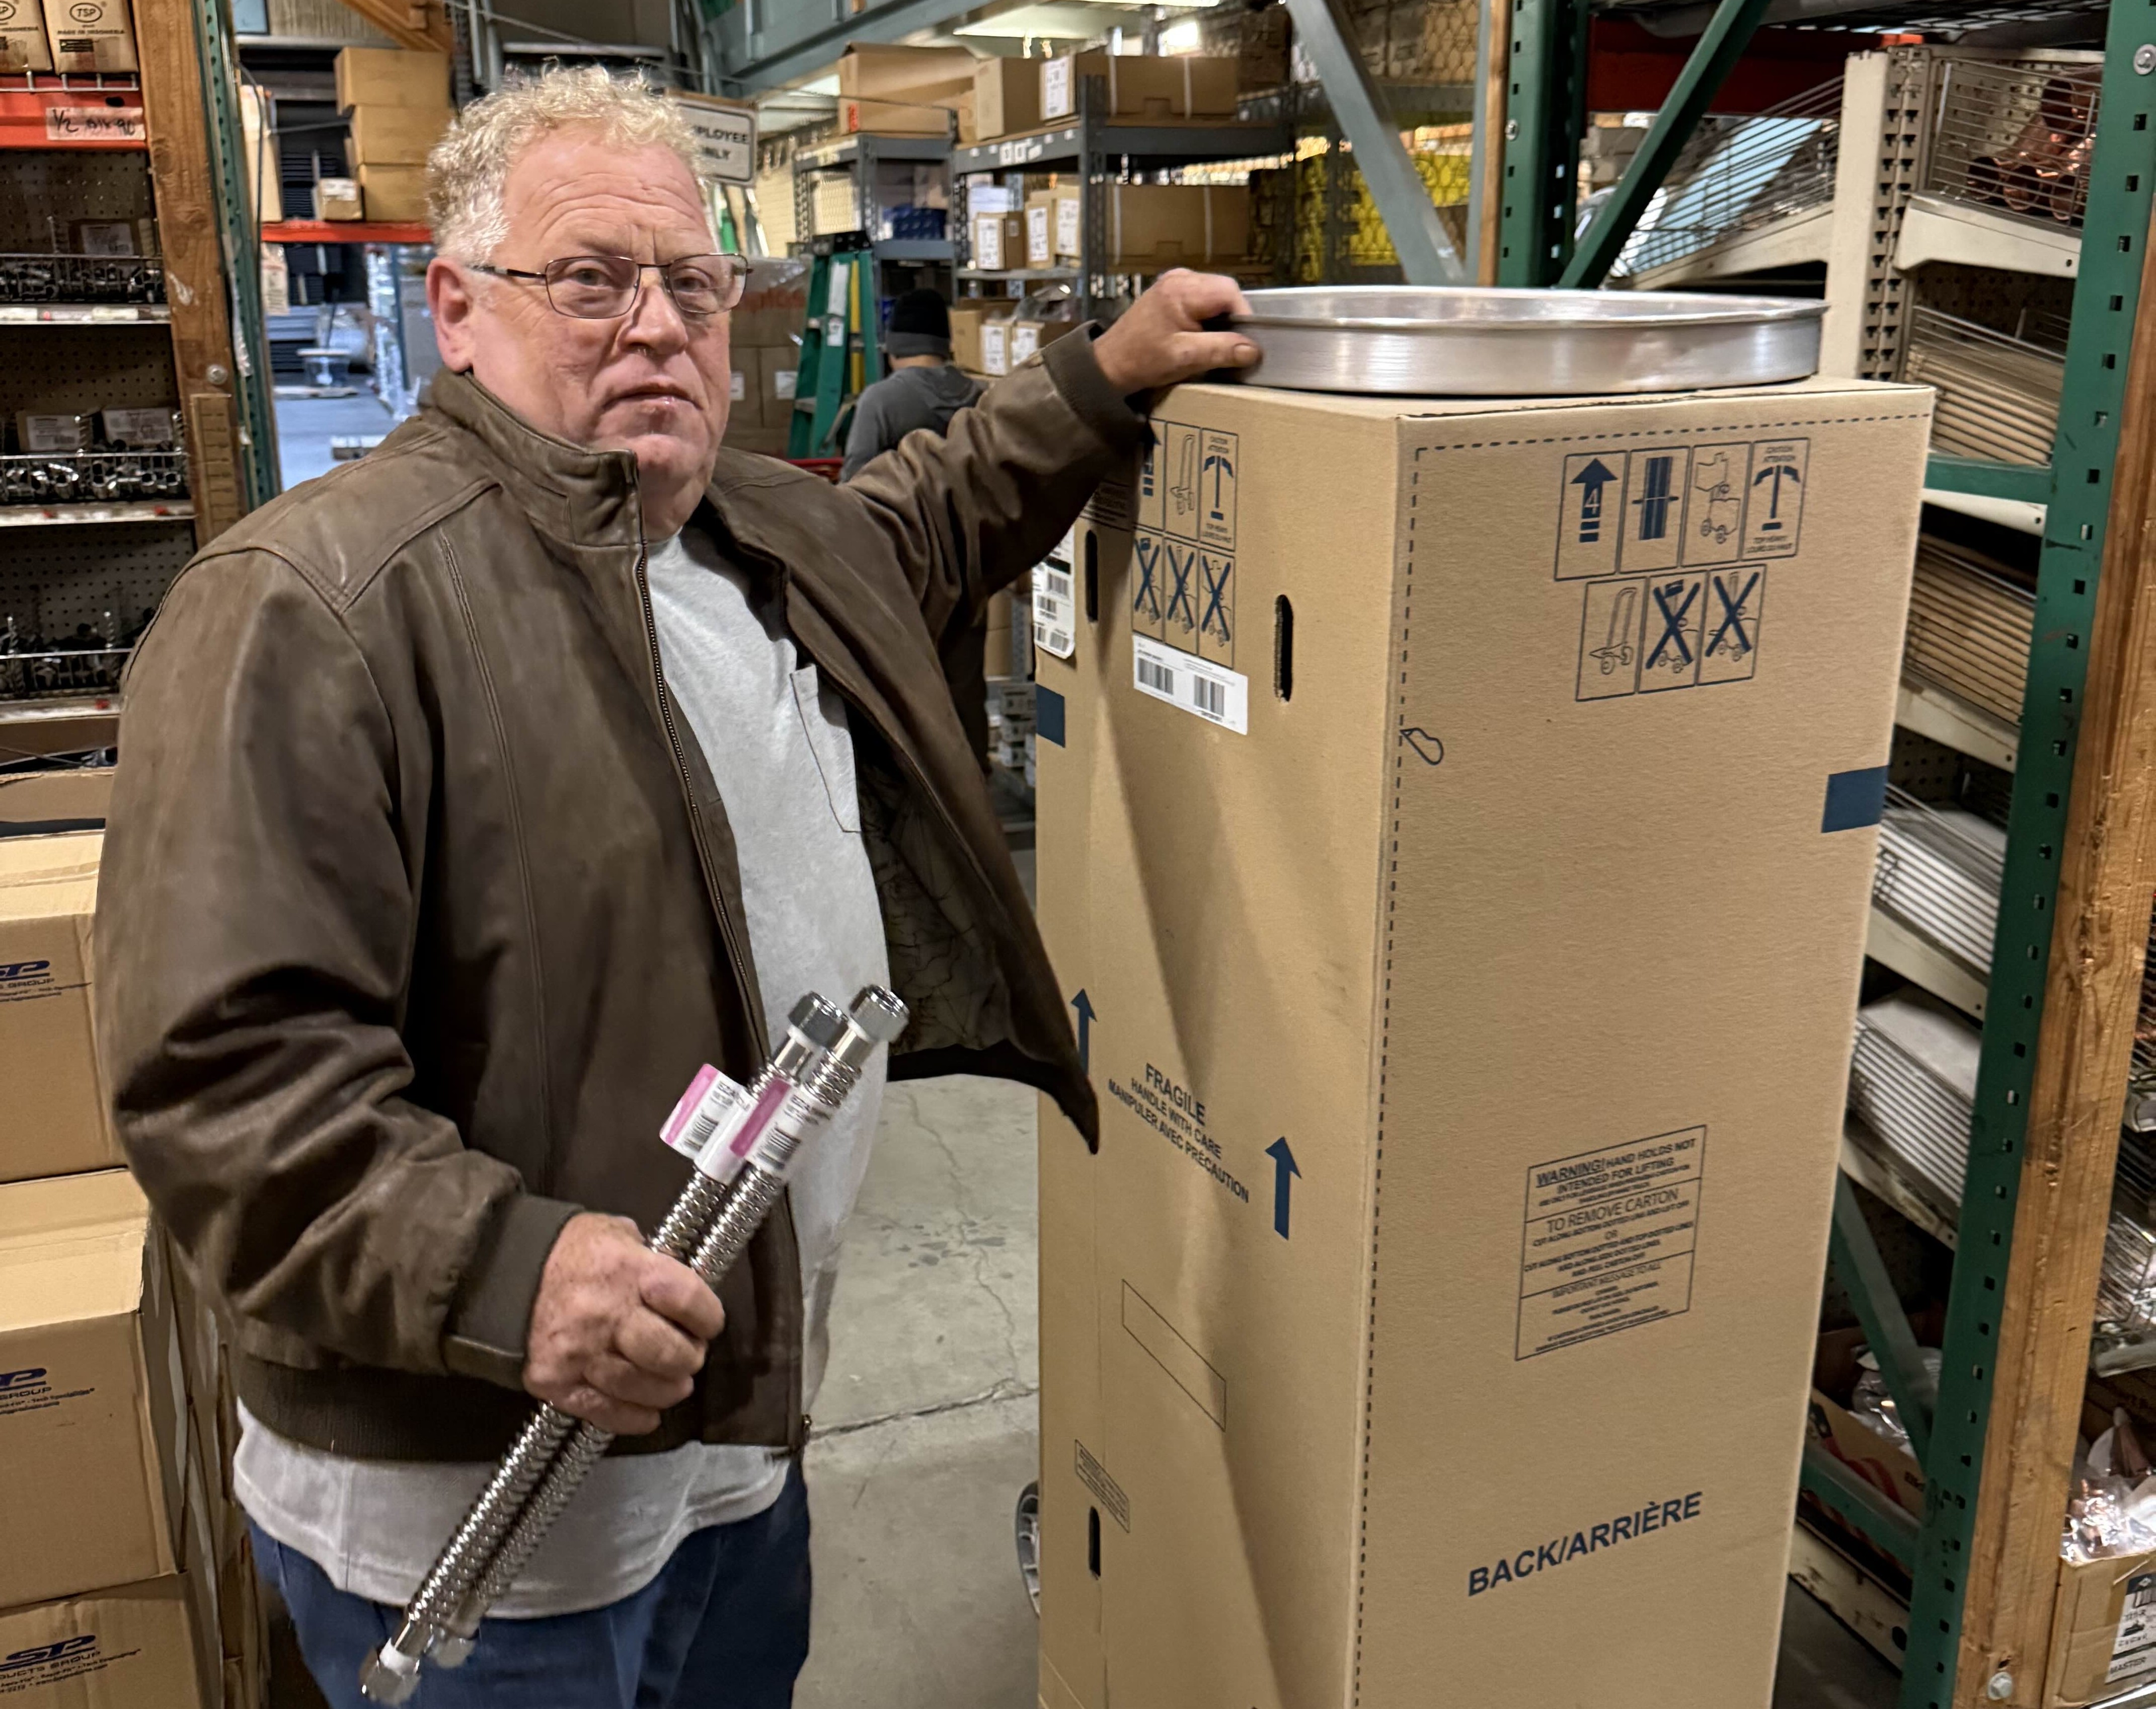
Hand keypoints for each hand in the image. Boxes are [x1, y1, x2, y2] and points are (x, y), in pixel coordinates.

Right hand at [522, 1212, 724, 1434]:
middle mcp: (605, 1313)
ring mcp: (579, 1352)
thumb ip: (654, 1259)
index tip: (708, 1323)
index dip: (708, 1317)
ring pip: (641, 1387)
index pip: (689, 1300)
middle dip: (688, 1358)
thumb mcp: (618, 1234)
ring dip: (666, 1390)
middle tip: (688, 1356)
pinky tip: (647, 1411)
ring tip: (673, 1384)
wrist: (501, 1273)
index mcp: (628, 1270)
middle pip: (669, 1353)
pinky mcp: (556, 1381)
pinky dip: (633, 1416)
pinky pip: (605, 1410)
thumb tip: (685, 1286)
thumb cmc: (570, 1253)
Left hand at [1091, 270, 1258, 394]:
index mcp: (1182, 290)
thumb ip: (1220, 350)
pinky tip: (1199, 333)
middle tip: (1227, 344)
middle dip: (1231, 317)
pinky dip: (1207, 315)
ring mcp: (1174, 281)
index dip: (1243, 316)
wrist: (1111, 362)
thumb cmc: (1143, 360)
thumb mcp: (1185, 359)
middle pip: (1224, 290)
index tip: (1243, 342)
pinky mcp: (1171, 290)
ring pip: (1215, 293)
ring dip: (1220, 317)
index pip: (1230, 292)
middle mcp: (1180, 278)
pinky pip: (1202, 297)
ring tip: (1211, 340)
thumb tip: (1252, 349)